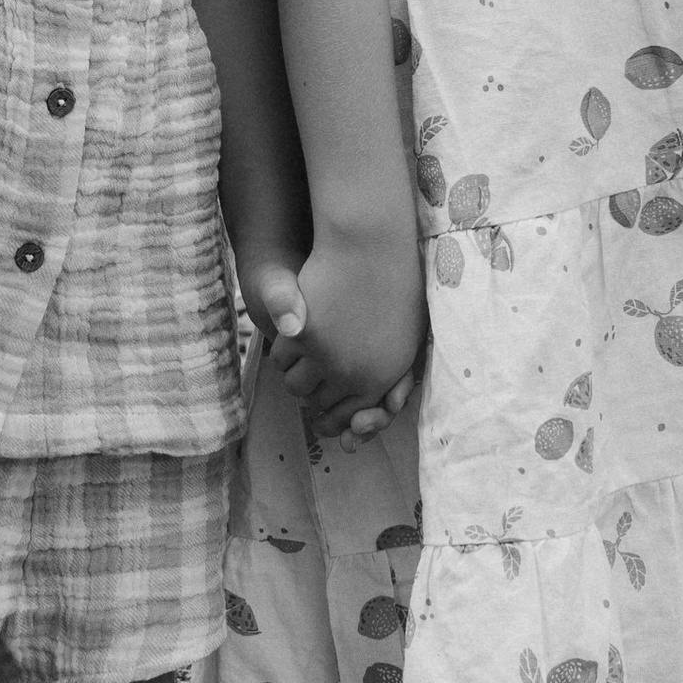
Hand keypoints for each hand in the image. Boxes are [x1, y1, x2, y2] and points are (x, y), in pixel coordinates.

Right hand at [242, 235, 423, 441]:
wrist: (370, 245)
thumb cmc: (390, 290)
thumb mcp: (400, 340)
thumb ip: (381, 382)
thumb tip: (353, 437)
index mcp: (383, 380)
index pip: (349, 418)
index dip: (335, 417)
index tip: (328, 412)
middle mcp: (357, 376)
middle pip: (318, 406)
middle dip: (315, 397)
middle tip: (314, 379)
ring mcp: (329, 358)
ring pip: (296, 387)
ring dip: (297, 376)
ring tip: (303, 360)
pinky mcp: (306, 337)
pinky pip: (283, 360)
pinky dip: (284, 354)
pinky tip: (293, 338)